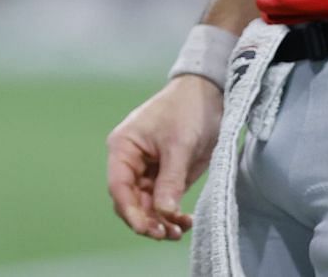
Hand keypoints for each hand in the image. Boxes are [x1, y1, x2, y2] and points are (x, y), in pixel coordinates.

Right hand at [105, 74, 221, 241]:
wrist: (209, 94)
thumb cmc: (187, 110)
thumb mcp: (179, 145)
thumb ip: (170, 180)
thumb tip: (164, 213)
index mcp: (124, 147)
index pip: (119, 186)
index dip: (130, 211)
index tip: (146, 229)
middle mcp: (131, 162)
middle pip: (131, 202)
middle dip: (147, 220)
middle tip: (167, 234)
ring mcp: (148, 171)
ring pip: (147, 207)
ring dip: (161, 222)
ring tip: (179, 232)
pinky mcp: (165, 177)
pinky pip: (163, 203)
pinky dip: (172, 215)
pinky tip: (185, 222)